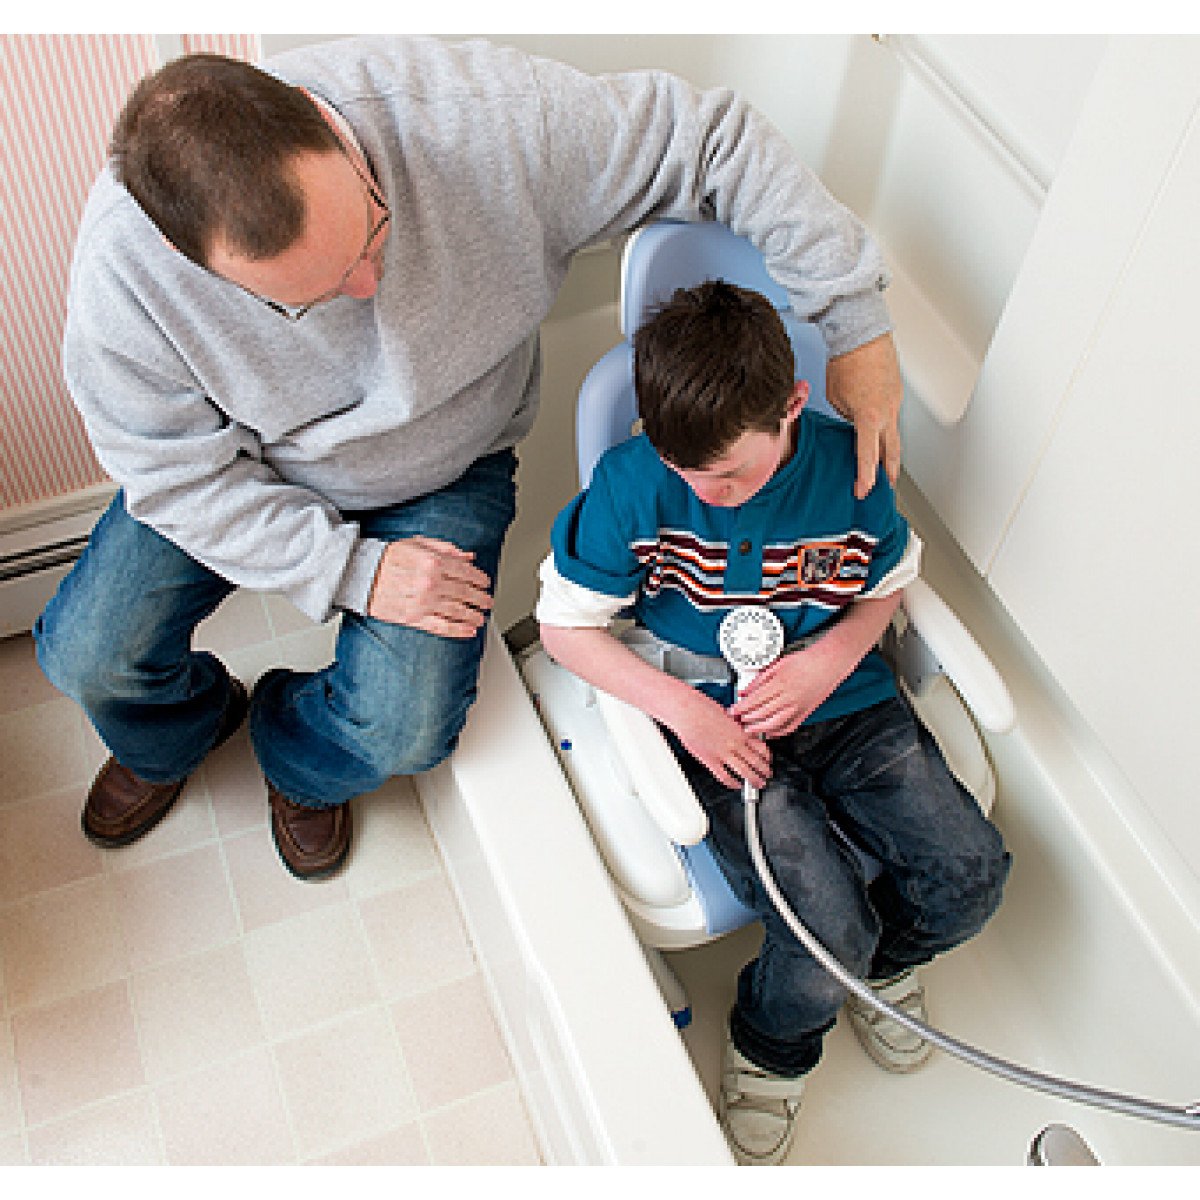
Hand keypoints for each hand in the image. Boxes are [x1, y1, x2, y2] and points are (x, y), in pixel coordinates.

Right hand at [366, 536, 492, 636]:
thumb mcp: (416, 543)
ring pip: (457, 611)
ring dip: (473, 615)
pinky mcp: (413, 618)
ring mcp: (423, 602)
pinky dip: (458, 630)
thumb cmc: (387, 558)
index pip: (465, 572)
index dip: (479, 579)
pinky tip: (469, 631)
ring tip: (481, 617)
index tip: (485, 583)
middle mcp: (430, 583)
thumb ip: (445, 549)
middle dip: (480, 598)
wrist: (360, 575)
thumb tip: (468, 557)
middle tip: (488, 601)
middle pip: (465, 593)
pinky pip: (441, 627)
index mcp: (432, 562)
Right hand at [667, 687, 771, 790]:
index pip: (760, 747)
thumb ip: (734, 725)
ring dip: (754, 779)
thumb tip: (739, 729)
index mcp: (739, 731)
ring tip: (758, 784)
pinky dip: (732, 783)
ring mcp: (722, 753)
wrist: (685, 710)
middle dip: (764, 771)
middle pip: (756, 762)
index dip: (767, 757)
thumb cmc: (701, 707)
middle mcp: (734, 743)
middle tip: (767, 776)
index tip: (768, 761)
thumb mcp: (725, 713)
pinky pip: (724, 776)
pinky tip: (736, 785)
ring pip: (744, 771)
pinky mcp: (709, 760)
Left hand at [730, 648, 842, 738]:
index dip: (742, 707)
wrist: (827, 664)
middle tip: (737, 720)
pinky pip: (789, 727)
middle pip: (762, 713)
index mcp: (780, 683)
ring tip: (749, 729)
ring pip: (774, 723)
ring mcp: (797, 707)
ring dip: (759, 728)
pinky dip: (778, 733)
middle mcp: (789, 697)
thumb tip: (744, 690)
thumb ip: (759, 679)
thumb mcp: (778, 665)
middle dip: (747, 719)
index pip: (755, 699)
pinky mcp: (805, 713)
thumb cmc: (805, 661)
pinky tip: (769, 733)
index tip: (733, 710)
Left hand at [826, 332, 902, 498]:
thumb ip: (845, 416)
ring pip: (894, 434)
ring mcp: (895, 401)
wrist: (862, 333)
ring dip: (890, 451)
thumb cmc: (846, 361)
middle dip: (889, 472)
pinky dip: (887, 428)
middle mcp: (887, 412)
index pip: (868, 457)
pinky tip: (880, 431)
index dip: (866, 478)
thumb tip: (852, 421)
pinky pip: (892, 416)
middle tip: (887, 487)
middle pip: (891, 452)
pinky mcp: (896, 391)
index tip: (863, 491)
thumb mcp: (836, 398)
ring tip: (887, 466)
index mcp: (870, 418)